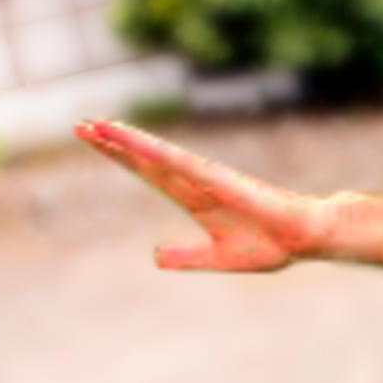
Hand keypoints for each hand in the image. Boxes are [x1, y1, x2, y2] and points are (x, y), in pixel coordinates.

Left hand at [81, 118, 337, 270]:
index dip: (120, 156)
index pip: (147, 171)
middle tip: (79, 127)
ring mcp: (204, 178)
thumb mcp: (218, 256)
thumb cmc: (269, 244)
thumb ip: (186, 255)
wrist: (303, 239)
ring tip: (94, 126)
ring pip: (155, 155)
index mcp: (193, 197)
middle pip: (144, 158)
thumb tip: (155, 256)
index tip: (93, 141)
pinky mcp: (217, 180)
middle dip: (112, 143)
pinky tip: (131, 142)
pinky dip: (152, 151)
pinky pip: (178, 163)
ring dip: (125, 140)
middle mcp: (194, 181)